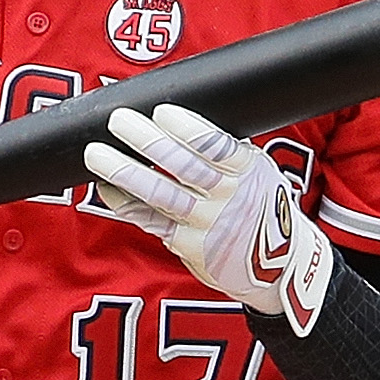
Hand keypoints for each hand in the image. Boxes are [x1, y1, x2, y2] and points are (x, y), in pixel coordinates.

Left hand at [85, 105, 334, 335]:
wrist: (282, 268)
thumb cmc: (265, 210)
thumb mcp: (260, 173)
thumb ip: (229, 153)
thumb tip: (180, 122)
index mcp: (249, 171)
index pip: (216, 145)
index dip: (187, 128)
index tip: (161, 111)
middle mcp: (228, 197)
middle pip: (183, 166)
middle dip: (147, 141)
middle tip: (118, 120)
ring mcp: (208, 224)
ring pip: (162, 194)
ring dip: (126, 173)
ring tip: (97, 154)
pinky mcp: (190, 245)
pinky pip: (153, 221)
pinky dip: (127, 204)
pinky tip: (107, 189)